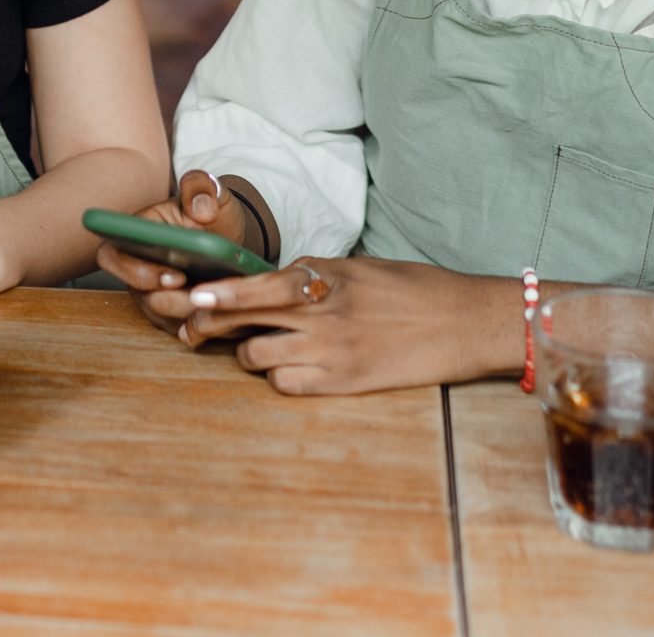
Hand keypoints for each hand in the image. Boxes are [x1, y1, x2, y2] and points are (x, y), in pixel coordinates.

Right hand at [93, 170, 248, 324]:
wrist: (227, 239)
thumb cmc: (211, 215)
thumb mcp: (211, 194)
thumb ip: (201, 189)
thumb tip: (201, 207)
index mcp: (135, 236)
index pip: (111, 256)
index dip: (134, 271)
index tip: (173, 275)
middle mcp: (136, 268)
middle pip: (141, 295)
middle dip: (173, 299)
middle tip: (202, 294)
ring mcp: (152, 294)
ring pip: (162, 315)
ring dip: (191, 312)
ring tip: (220, 302)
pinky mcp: (170, 315)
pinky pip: (180, 328)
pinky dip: (203, 321)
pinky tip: (225, 310)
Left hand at [171, 256, 516, 393]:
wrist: (463, 322)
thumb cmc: (411, 288)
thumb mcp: (357, 268)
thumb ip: (311, 275)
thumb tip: (267, 283)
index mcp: (324, 278)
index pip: (254, 285)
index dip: (217, 293)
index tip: (190, 296)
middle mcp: (322, 314)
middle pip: (244, 320)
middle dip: (209, 324)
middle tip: (192, 328)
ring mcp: (332, 351)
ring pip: (256, 356)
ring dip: (248, 352)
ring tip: (258, 347)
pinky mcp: (345, 383)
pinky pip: (286, 384)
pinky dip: (278, 377)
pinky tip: (289, 368)